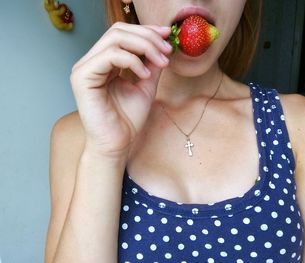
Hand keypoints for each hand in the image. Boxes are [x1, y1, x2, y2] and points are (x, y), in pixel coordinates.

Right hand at [70, 22, 171, 157]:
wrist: (117, 144)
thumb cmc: (128, 119)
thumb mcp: (146, 85)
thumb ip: (151, 65)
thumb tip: (162, 45)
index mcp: (104, 62)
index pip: (122, 34)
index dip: (146, 31)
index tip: (168, 36)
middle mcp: (92, 62)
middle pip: (118, 31)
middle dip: (147, 36)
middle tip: (167, 49)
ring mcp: (84, 68)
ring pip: (114, 39)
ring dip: (144, 46)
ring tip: (161, 62)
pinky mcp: (82, 78)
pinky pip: (110, 56)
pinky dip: (132, 61)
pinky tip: (144, 74)